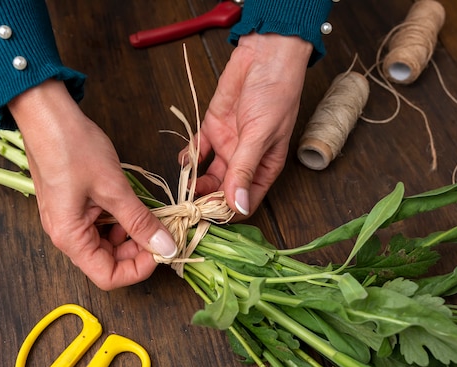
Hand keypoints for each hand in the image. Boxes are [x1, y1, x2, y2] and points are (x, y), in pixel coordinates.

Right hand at [9, 79, 176, 289]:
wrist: (46, 114)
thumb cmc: (73, 148)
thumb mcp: (113, 188)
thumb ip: (140, 221)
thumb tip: (166, 247)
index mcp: (70, 237)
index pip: (108, 277)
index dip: (138, 270)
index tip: (161, 250)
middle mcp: (66, 235)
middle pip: (107, 262)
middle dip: (138, 251)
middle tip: (162, 231)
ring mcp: (69, 220)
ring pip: (106, 244)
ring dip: (131, 235)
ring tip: (151, 216)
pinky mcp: (74, 206)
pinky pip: (100, 225)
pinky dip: (120, 220)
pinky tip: (133, 205)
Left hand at [182, 33, 312, 217]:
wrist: (265, 55)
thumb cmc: (274, 94)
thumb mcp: (260, 135)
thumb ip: (245, 169)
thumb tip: (239, 205)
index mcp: (264, 167)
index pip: (245, 201)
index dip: (227, 212)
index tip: (208, 220)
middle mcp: (245, 160)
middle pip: (224, 191)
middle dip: (207, 200)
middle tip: (188, 208)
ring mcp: (228, 145)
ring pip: (209, 174)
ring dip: (196, 183)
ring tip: (183, 189)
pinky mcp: (212, 128)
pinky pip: (198, 149)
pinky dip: (188, 157)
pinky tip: (182, 163)